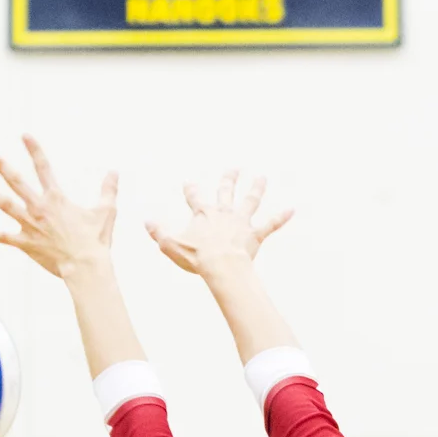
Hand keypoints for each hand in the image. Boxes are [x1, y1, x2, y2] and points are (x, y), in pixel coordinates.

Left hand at [0, 136, 117, 279]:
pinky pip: (4, 237)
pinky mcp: (26, 244)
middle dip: (0, 164)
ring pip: (5, 204)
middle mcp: (40, 208)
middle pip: (16, 181)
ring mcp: (30, 225)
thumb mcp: (106, 211)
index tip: (24, 135)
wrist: (86, 267)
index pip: (43, 167)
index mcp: (57, 198)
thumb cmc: (96, 241)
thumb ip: (108, 190)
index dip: (34, 150)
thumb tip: (114, 172)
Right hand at [146, 170, 292, 276]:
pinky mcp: (255, 235)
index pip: (195, 197)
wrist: (221, 267)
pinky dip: (281, 218)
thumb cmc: (197, 257)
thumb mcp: (171, 245)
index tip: (189, 183)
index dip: (191, 190)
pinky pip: (270, 225)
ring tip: (262, 177)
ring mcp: (241, 223)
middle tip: (234, 169)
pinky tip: (291, 210)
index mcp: (203, 214)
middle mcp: (224, 213)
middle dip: (229, 179)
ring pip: (250, 201)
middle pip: (226, 191)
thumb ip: (158, 232)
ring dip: (257, 188)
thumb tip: (146, 221)